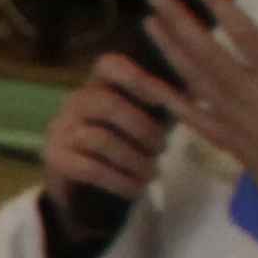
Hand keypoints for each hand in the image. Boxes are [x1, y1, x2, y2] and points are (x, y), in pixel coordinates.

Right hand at [35, 53, 171, 217]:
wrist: (82, 191)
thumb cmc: (122, 148)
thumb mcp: (142, 122)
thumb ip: (163, 106)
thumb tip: (203, 90)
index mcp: (98, 86)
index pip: (108, 65)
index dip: (137, 78)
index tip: (161, 100)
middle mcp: (74, 103)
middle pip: (106, 103)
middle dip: (142, 128)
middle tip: (162, 149)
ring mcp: (60, 131)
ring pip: (99, 139)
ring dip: (133, 160)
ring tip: (151, 174)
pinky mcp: (55, 160)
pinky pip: (90, 168)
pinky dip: (119, 181)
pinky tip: (135, 190)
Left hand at [129, 0, 257, 216]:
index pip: (244, 34)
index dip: (220, 6)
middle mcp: (248, 95)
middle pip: (206, 52)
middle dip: (179, 21)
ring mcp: (232, 119)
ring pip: (191, 79)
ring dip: (167, 49)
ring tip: (148, 23)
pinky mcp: (225, 140)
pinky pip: (190, 116)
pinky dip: (168, 97)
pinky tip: (148, 82)